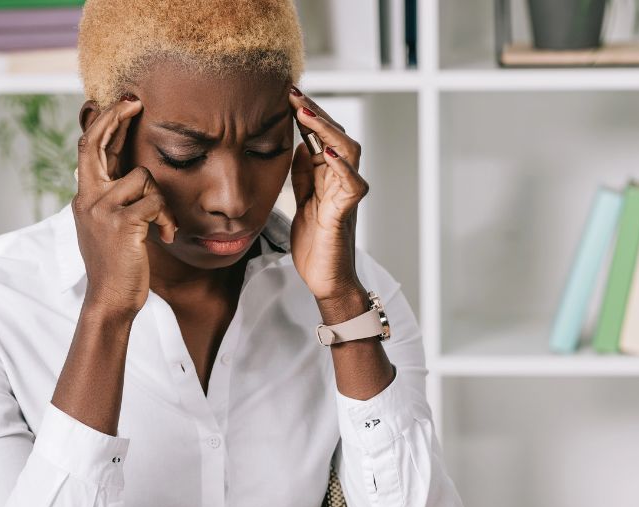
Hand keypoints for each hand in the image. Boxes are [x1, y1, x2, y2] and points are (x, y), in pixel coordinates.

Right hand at [71, 95, 178, 319]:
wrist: (110, 299)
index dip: (104, 124)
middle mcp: (88, 198)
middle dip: (115, 118)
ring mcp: (101, 209)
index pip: (90, 150)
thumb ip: (116, 198)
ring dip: (163, 202)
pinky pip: (155, 201)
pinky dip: (167, 219)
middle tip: (135, 102)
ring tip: (164, 227)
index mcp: (86, 197)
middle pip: (96, 144)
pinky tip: (166, 237)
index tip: (122, 104)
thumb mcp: (110, 226)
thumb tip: (132, 173)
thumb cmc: (118, 265)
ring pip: (143, 177)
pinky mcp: (121, 222)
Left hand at [287, 86, 370, 302]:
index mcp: (327, 176)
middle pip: (336, 135)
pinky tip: (325, 152)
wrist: (326, 281)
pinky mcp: (345, 214)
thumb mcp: (302, 201)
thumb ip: (302, 174)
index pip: (320, 135)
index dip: (306, 114)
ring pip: (348, 151)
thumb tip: (296, 143)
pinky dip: (341, 167)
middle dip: (315, 112)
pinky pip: (352, 185)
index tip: (286, 92)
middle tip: (294, 92)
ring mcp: (345, 196)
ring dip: (327, 130)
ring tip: (306, 113)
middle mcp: (340, 181)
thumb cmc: (316, 244)